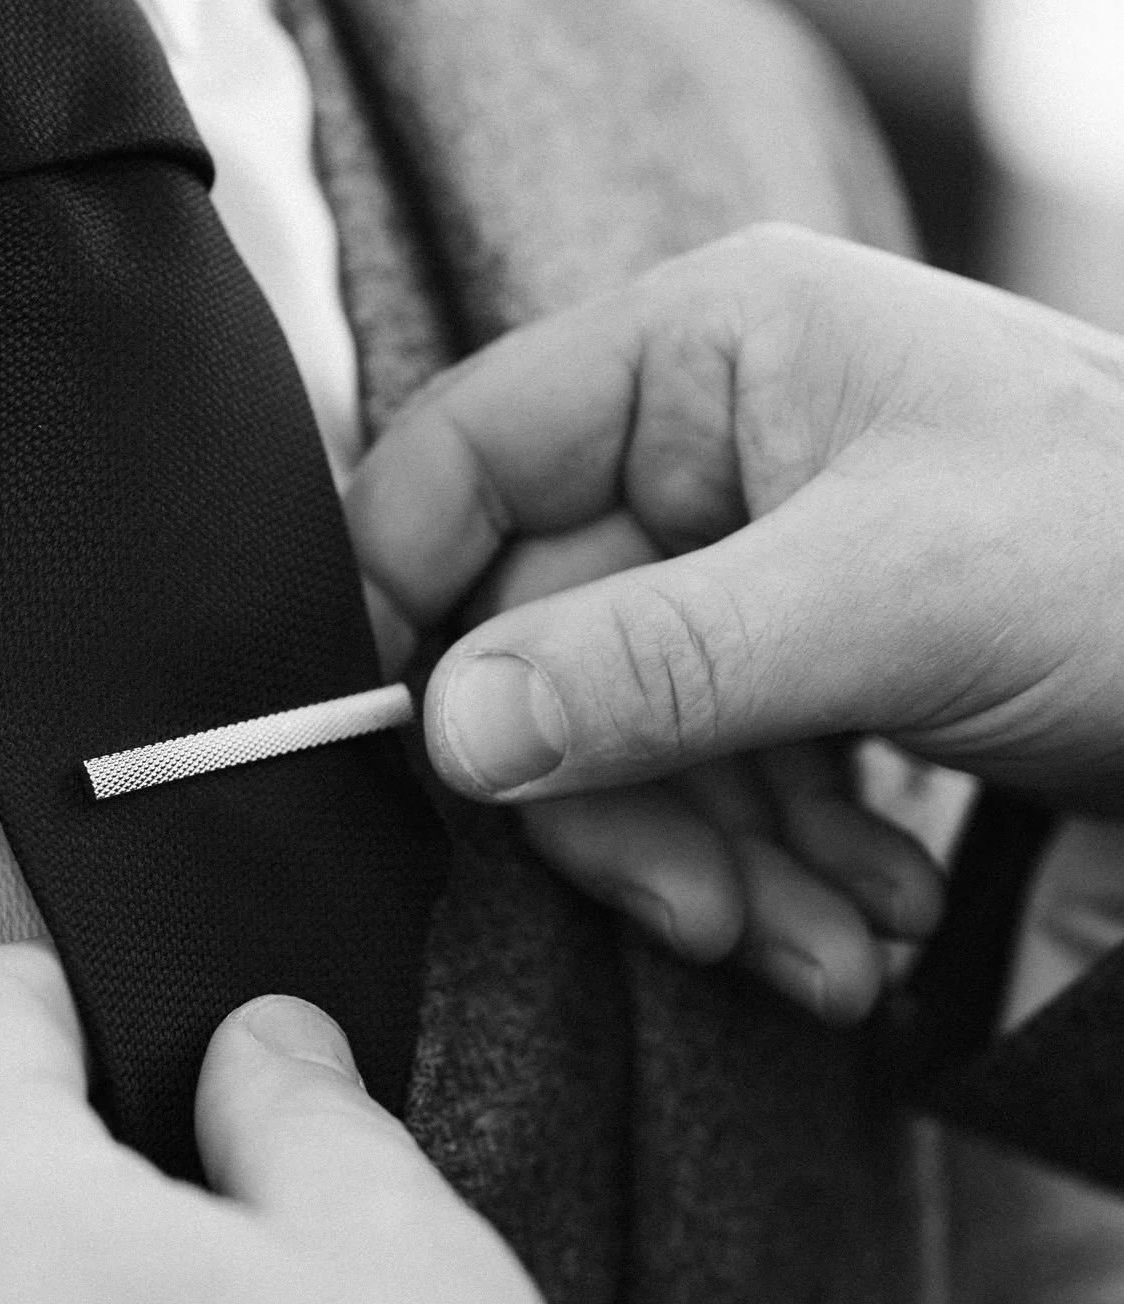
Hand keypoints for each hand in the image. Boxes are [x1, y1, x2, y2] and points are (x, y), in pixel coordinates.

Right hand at [349, 227, 1123, 1012]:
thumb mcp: (894, 600)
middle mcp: (719, 445)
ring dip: (722, 869)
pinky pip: (728, 781)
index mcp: (711, 350)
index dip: (409, 602)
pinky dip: (787, 871)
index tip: (414, 756)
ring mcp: (766, 561)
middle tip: (709, 921)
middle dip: (631, 807)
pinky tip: (878, 920)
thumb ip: (659, 663)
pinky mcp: (816, 663)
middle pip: (549, 643)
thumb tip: (449, 730)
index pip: (467, 458)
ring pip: (635, 739)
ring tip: (842, 952)